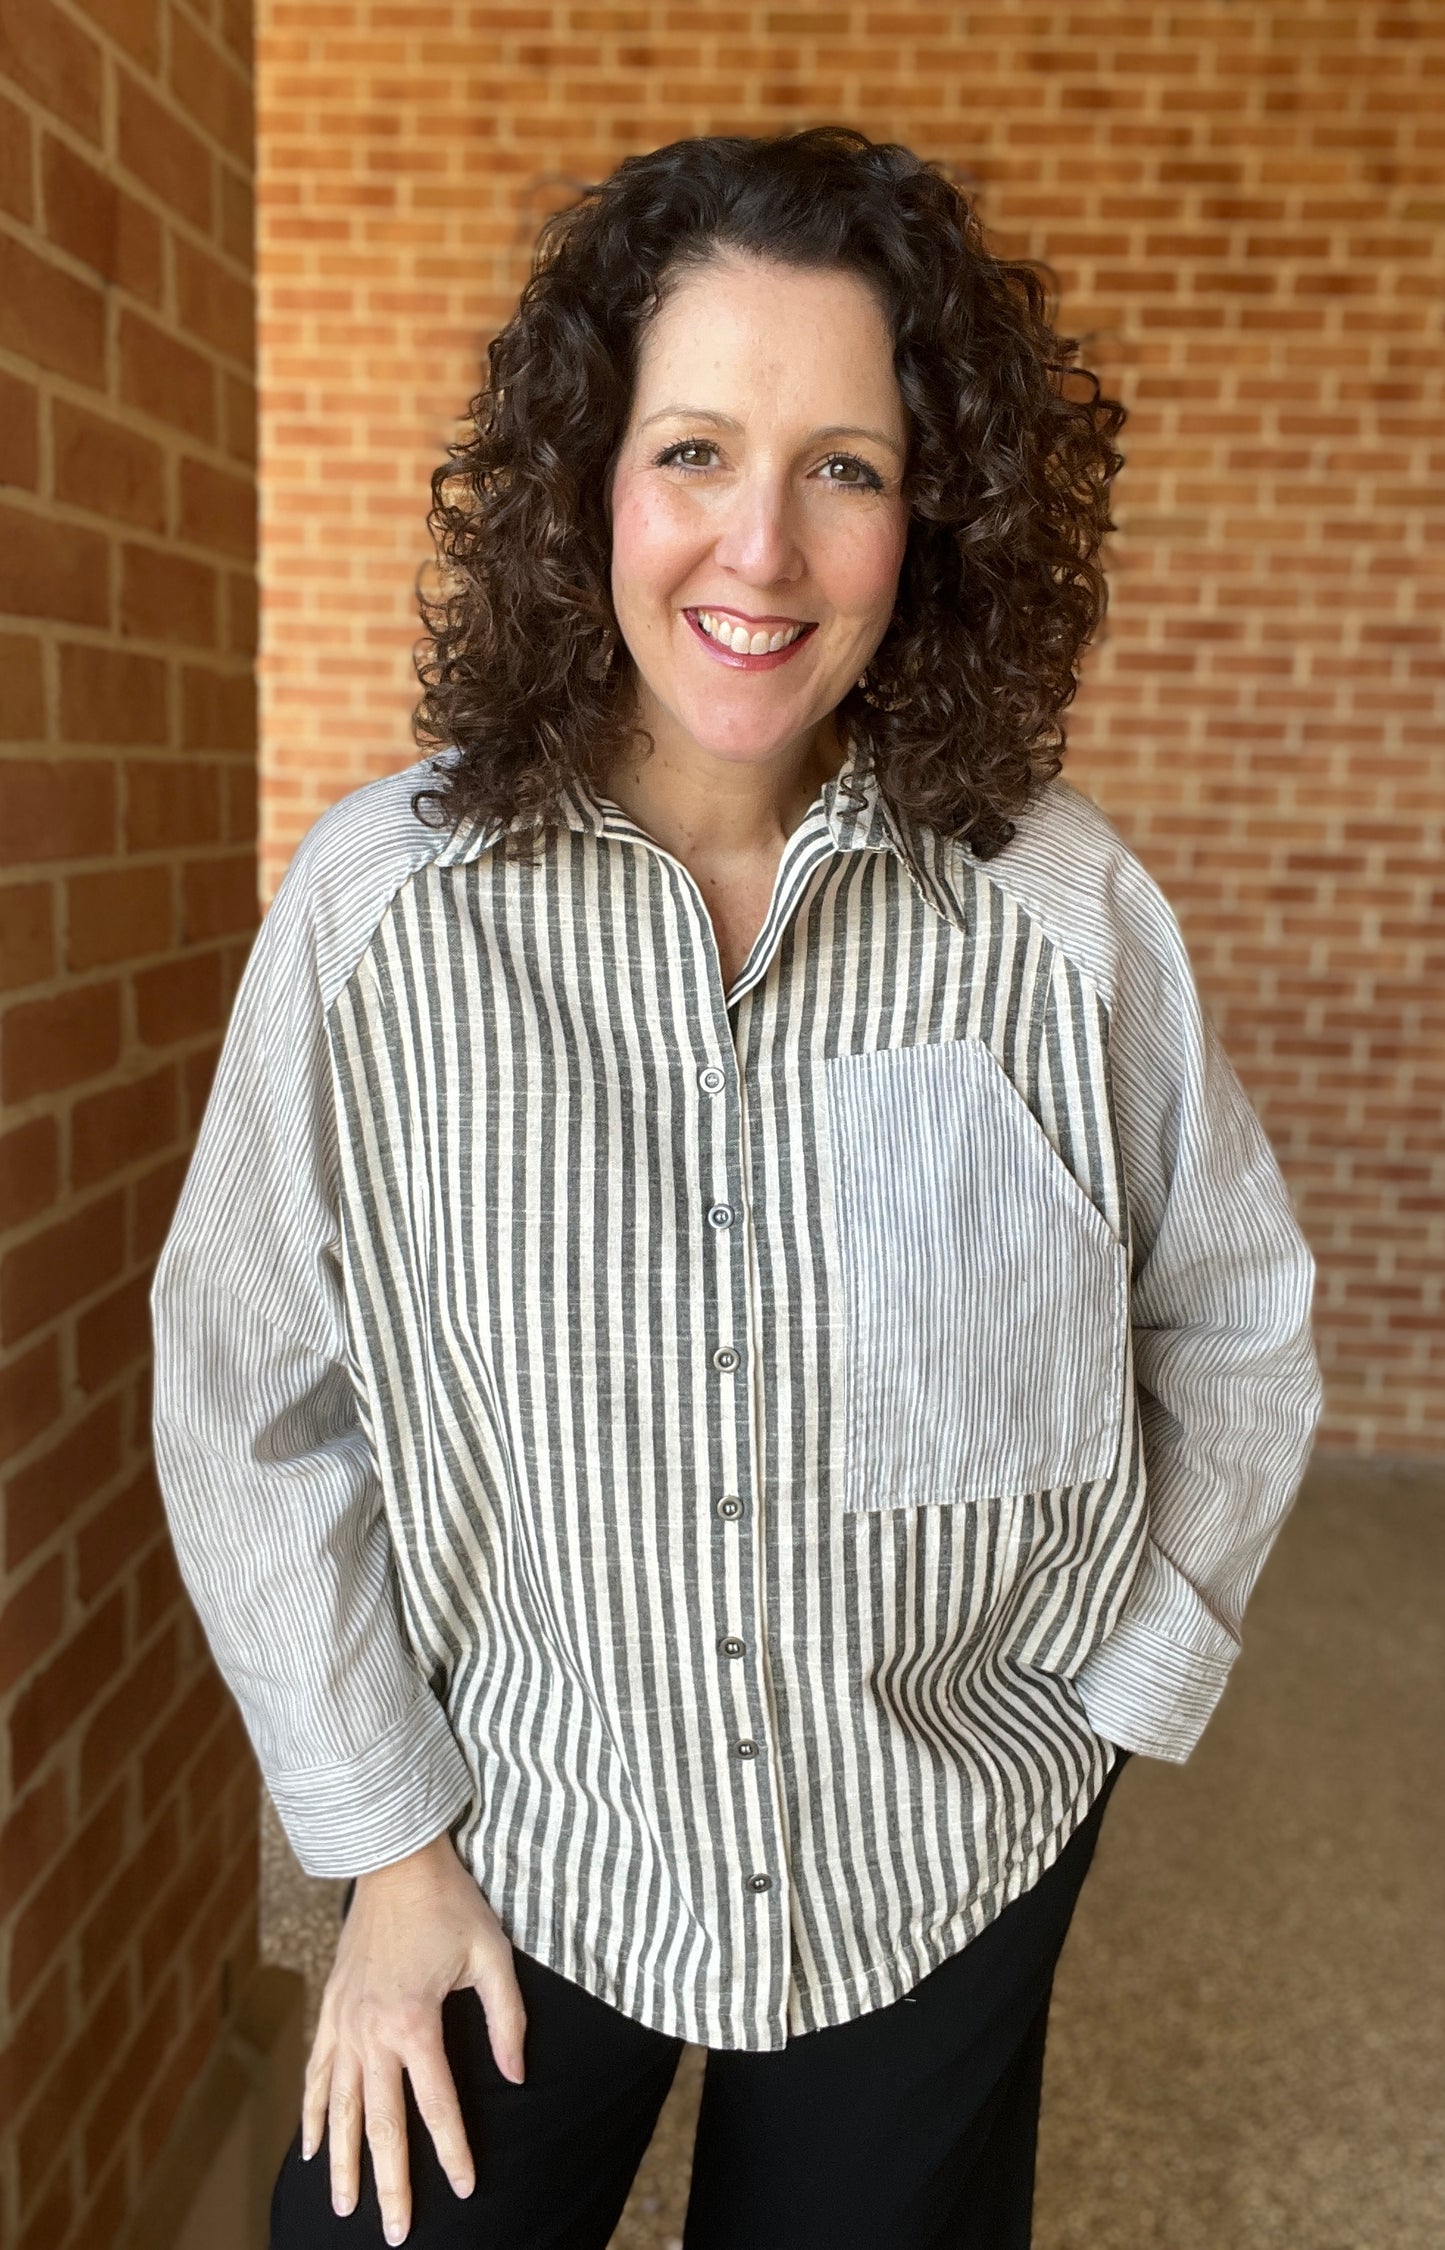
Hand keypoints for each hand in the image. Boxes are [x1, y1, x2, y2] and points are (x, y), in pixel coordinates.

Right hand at [302, 1830, 525, 2243]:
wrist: (396, 1858)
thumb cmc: (451, 1903)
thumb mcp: (494, 1955)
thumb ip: (507, 2020)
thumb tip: (517, 2076)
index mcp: (415, 2022)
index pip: (436, 2105)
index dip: (453, 2152)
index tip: (466, 2190)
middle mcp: (372, 2031)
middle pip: (380, 2124)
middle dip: (389, 2183)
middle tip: (395, 2232)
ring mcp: (345, 2022)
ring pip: (338, 2108)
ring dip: (342, 2161)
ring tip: (345, 2206)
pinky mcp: (332, 2009)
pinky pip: (316, 2073)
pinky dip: (311, 2114)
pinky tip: (311, 2148)